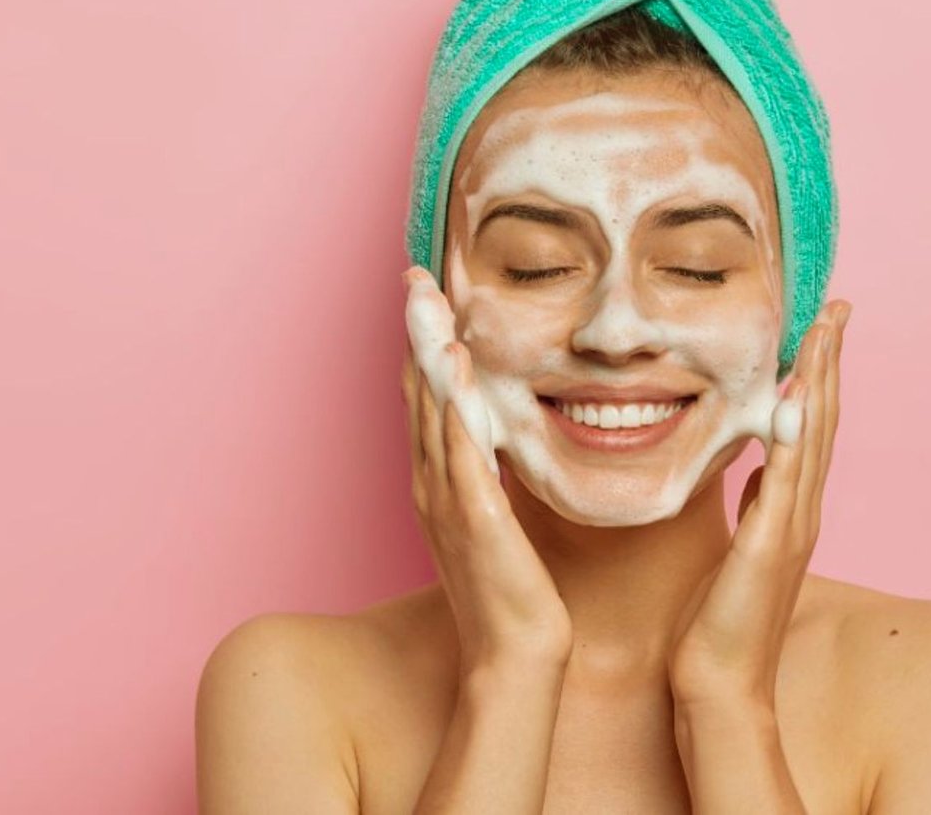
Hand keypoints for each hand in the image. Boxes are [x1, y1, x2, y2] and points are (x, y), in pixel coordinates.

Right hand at [401, 267, 571, 670]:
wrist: (515, 654)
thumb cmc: (510, 593)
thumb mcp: (494, 521)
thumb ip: (487, 477)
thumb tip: (496, 438)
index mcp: (436, 483)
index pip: (425, 400)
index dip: (422, 345)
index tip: (427, 296)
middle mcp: (431, 484)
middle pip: (417, 393)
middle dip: (415, 332)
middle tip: (415, 276)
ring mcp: (447, 499)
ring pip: (430, 410)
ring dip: (425, 350)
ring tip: (424, 298)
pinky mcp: (475, 515)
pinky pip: (460, 448)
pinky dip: (453, 404)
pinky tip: (453, 365)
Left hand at [667, 299, 851, 708]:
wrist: (720, 681)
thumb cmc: (719, 619)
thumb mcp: (738, 542)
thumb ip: (754, 502)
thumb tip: (757, 461)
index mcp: (790, 507)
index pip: (810, 425)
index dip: (818, 372)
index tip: (821, 324)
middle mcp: (801, 511)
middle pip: (823, 419)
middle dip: (830, 359)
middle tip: (837, 305)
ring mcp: (791, 528)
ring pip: (814, 439)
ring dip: (821, 381)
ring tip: (826, 329)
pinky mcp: (769, 547)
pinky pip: (783, 481)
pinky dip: (793, 439)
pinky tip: (795, 398)